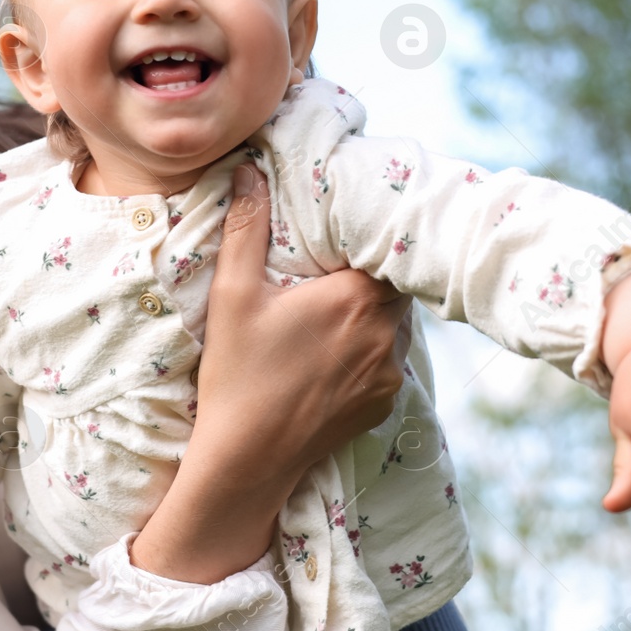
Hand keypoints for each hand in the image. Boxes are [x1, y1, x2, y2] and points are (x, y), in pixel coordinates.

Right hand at [130, 163, 412, 582]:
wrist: (248, 460)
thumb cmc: (237, 374)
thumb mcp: (232, 295)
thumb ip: (245, 228)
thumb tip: (250, 170)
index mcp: (356, 298)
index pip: (390, 248)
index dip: (374, 236)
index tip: (352, 231)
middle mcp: (387, 333)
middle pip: (397, 283)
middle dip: (374, 271)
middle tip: (340, 264)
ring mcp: (390, 371)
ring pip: (398, 321)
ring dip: (376, 311)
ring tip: (338, 306)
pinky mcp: (385, 402)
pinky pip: (391, 358)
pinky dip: (373, 348)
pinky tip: (336, 350)